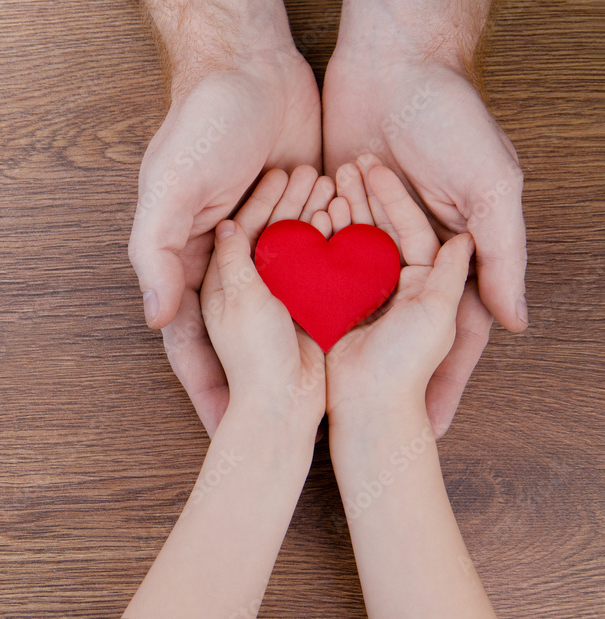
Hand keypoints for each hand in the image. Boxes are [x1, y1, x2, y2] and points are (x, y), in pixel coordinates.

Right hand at [129, 2, 321, 433]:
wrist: (253, 65)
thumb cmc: (200, 122)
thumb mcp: (170, 187)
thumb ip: (157, 253)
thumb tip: (158, 320)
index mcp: (189, 262)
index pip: (194, 343)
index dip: (206, 390)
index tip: (223, 435)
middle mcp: (227, 264)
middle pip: (240, 341)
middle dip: (257, 386)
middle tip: (278, 434)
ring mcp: (268, 246)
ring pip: (284, 312)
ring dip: (300, 347)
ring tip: (322, 396)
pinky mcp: (305, 223)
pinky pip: (319, 272)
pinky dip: (332, 302)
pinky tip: (355, 336)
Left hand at [323, 4, 525, 434]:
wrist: (396, 61)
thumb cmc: (455, 118)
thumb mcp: (490, 186)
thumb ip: (501, 253)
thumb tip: (513, 323)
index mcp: (453, 252)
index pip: (451, 334)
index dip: (444, 382)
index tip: (431, 430)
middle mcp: (406, 250)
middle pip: (391, 325)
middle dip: (376, 371)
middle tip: (357, 419)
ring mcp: (366, 232)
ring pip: (349, 294)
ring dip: (334, 331)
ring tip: (313, 378)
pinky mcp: (330, 211)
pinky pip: (316, 256)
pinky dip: (305, 284)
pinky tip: (286, 323)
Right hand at [323, 156, 474, 426]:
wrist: (369, 408)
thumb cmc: (408, 365)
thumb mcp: (438, 314)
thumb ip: (452, 275)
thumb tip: (466, 236)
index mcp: (426, 283)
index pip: (412, 228)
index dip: (394, 197)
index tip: (375, 167)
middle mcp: (395, 285)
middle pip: (379, 230)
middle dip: (365, 197)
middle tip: (346, 166)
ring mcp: (362, 294)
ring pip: (352, 242)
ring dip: (342, 212)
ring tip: (327, 181)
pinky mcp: (333, 306)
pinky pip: (326, 265)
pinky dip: (320, 240)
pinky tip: (310, 216)